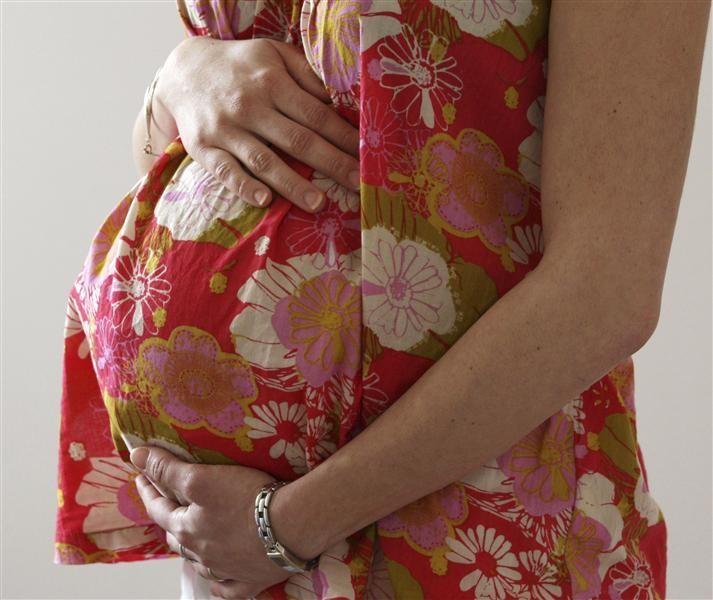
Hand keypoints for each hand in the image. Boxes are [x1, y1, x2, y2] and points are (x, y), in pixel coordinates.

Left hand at [130, 446, 308, 598]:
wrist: (291, 526)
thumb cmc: (246, 499)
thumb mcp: (202, 477)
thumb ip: (168, 469)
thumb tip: (136, 457)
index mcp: (186, 529)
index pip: (158, 508)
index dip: (148, 489)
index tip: (141, 476)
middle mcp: (201, 554)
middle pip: (177, 537)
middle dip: (169, 519)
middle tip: (169, 505)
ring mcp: (225, 571)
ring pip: (199, 563)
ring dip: (192, 550)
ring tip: (193, 538)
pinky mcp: (250, 581)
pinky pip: (227, 587)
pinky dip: (219, 582)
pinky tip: (219, 578)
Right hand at [155, 35, 359, 212]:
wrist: (184, 71)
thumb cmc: (241, 66)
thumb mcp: (273, 55)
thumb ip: (306, 74)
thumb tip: (339, 100)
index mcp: (272, 81)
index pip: (316, 115)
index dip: (343, 137)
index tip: (367, 155)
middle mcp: (250, 105)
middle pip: (298, 140)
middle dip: (332, 164)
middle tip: (357, 185)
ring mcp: (225, 129)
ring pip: (264, 160)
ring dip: (292, 184)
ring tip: (318, 204)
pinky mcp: (203, 148)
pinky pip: (225, 171)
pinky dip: (244, 186)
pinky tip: (265, 200)